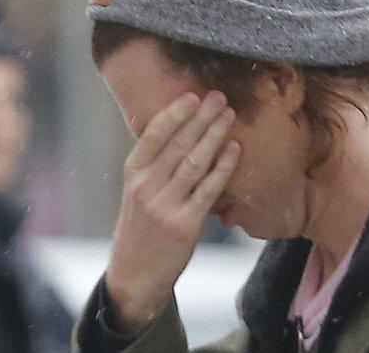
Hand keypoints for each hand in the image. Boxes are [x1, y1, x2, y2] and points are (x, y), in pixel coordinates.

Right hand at [104, 92, 239, 333]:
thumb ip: (153, 164)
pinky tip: (235, 149)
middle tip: (218, 96)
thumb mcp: (136, 192)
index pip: (154, 135)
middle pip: (178, 144)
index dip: (175, 113)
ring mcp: (165, 206)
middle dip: (201, 117)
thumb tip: (179, 128)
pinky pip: (209, 189)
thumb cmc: (141, 227)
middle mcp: (146, 187)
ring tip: (229, 115)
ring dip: (214, 135)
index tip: (192, 95)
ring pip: (195, 162)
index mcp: (132, 174)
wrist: (136, 274)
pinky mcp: (185, 224)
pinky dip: (223, 166)